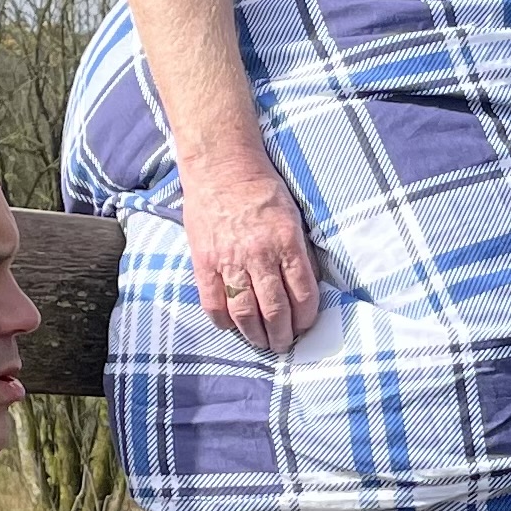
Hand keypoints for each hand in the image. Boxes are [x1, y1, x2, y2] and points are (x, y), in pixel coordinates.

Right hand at [182, 161, 319, 352]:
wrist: (221, 166)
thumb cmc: (262, 189)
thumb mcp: (292, 216)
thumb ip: (298, 251)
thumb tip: (305, 287)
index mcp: (287, 242)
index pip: (303, 293)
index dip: (306, 318)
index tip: (305, 326)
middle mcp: (259, 254)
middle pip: (275, 310)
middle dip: (282, 335)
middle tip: (284, 344)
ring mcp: (229, 260)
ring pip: (245, 312)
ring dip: (255, 335)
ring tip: (262, 342)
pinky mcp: (204, 262)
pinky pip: (214, 303)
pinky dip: (224, 321)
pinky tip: (232, 325)